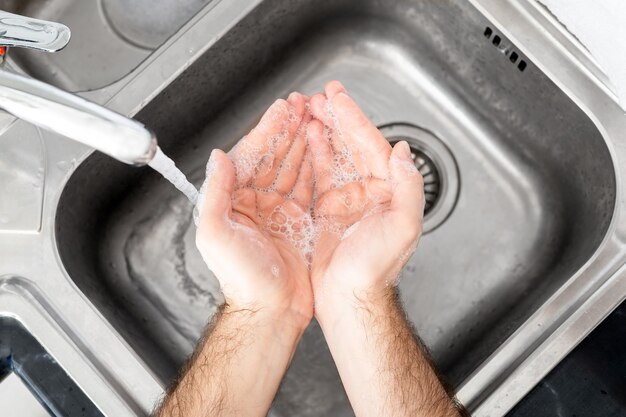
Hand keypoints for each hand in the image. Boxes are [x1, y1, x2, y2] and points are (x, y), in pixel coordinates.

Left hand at [196, 93, 313, 326]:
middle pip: (275, 156)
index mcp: (236, 201)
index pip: (253, 156)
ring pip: (294, 167)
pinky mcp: (300, 222)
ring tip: (316, 118)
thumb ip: (215, 194)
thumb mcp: (217, 235)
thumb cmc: (242, 280)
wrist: (270, 310)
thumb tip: (217, 158)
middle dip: (289, 128)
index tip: (282, 108)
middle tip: (304, 104)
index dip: (268, 130)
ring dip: (304, 141)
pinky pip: (309, 187)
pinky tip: (323, 149)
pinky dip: (316, 166)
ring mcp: (280, 211)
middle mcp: (258, 202)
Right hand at [306, 81, 424, 313]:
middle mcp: (368, 191)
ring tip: (309, 109)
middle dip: (336, 117)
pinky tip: (306, 138)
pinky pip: (318, 174)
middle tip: (322, 95)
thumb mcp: (402, 227)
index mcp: (388, 191)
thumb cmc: (375, 269)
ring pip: (334, 154)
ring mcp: (346, 198)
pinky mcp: (325, 209)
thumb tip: (405, 152)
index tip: (339, 98)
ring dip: (323, 130)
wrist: (348, 297)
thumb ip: (408, 188)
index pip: (371, 145)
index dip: (354, 119)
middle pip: (352, 144)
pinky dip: (312, 153)